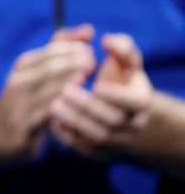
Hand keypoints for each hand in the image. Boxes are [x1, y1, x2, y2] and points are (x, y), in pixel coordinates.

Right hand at [0, 26, 97, 161]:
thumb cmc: (25, 97)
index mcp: (24, 66)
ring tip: (86, 79)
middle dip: (70, 63)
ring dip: (67, 84)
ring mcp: (21, 104)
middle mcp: (20, 82)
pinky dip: (61, 109)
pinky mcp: (25, 126)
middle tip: (91, 62)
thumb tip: (88, 29)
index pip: (48, 52)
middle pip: (47, 69)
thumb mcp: (36, 70)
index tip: (89, 50)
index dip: (68, 49)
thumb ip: (62, 50)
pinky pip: (46, 117)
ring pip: (47, 91)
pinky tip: (77, 107)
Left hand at [52, 32, 153, 159]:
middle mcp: (133, 125)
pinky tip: (52, 120)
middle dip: (88, 106)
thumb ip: (121, 46)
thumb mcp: (124, 60)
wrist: (118, 109)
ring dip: (75, 122)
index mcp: (141, 101)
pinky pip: (86, 150)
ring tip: (54, 104)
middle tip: (64, 91)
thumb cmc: (118, 78)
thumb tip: (108, 40)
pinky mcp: (101, 153)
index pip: (134, 102)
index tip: (95, 82)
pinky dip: (69, 137)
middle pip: (113, 121)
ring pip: (99, 138)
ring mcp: (118, 142)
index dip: (115, 94)